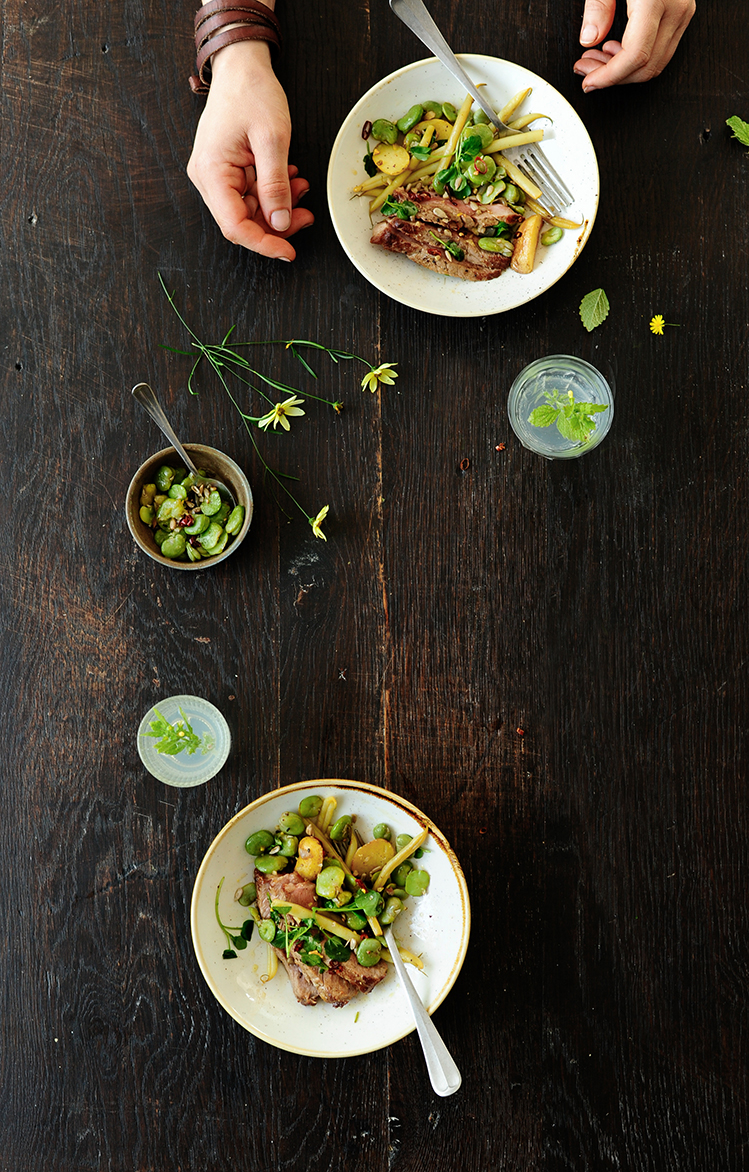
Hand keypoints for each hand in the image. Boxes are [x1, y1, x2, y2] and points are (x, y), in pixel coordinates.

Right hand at [186, 40, 313, 259]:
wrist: (242, 67)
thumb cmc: (252, 93)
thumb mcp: (272, 139)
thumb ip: (275, 185)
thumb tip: (280, 223)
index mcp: (212, 173)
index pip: (235, 226)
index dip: (263, 243)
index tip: (288, 251)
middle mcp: (208, 179)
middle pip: (243, 222)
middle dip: (277, 224)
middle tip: (306, 215)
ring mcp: (217, 176)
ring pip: (251, 211)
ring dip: (280, 207)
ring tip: (302, 187)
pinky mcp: (228, 172)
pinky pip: (252, 195)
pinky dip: (275, 193)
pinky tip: (291, 179)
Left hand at [573, 0, 695, 89]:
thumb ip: (598, 6)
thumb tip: (589, 39)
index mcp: (654, 0)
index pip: (634, 56)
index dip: (609, 77)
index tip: (589, 81)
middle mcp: (675, 8)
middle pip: (647, 65)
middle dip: (614, 77)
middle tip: (587, 71)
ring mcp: (683, 10)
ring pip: (657, 61)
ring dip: (625, 70)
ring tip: (597, 60)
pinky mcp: (683, 10)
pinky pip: (663, 46)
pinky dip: (639, 55)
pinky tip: (615, 48)